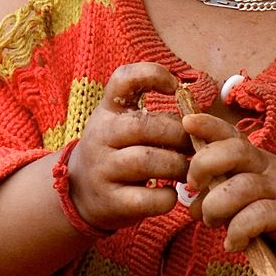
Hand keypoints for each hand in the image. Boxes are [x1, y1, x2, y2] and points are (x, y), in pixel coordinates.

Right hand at [67, 62, 190, 231]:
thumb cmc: (115, 151)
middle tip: (196, 145)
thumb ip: (151, 114)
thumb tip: (197, 115)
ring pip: (146, 161)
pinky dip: (166, 198)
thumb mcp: (121, 123)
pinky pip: (145, 199)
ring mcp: (102, 169)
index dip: (152, 74)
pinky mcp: (110, 201)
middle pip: (144, 126)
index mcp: (108, 110)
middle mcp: (101, 135)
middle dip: (179, 134)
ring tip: (188, 170)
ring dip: (177, 166)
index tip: (175, 86)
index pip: (123, 79)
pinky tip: (171, 195)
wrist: (79, 193)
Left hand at [183, 113, 275, 275]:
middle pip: (235, 151)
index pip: (231, 134)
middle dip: (205, 164)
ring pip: (242, 187)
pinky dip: (238, 230)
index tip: (187, 122)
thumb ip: (220, 196)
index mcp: (255, 160)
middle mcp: (268, 168)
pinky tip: (233, 243)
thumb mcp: (246, 202)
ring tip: (211, 222)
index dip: (209, 125)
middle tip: (193, 186)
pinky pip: (259, 216)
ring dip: (217, 206)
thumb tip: (190, 204)